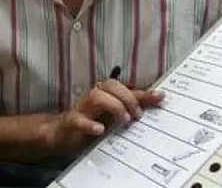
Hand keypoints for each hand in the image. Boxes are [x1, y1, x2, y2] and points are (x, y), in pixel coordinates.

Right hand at [39, 79, 163, 153]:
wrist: (61, 135)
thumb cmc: (91, 123)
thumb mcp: (113, 116)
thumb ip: (131, 108)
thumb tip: (157, 100)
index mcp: (104, 94)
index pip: (125, 88)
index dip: (142, 92)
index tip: (160, 96)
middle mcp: (93, 97)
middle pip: (109, 85)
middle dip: (126, 98)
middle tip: (137, 115)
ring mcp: (81, 109)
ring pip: (95, 96)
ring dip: (113, 106)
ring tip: (123, 120)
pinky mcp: (71, 122)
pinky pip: (77, 119)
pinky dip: (89, 124)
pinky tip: (100, 130)